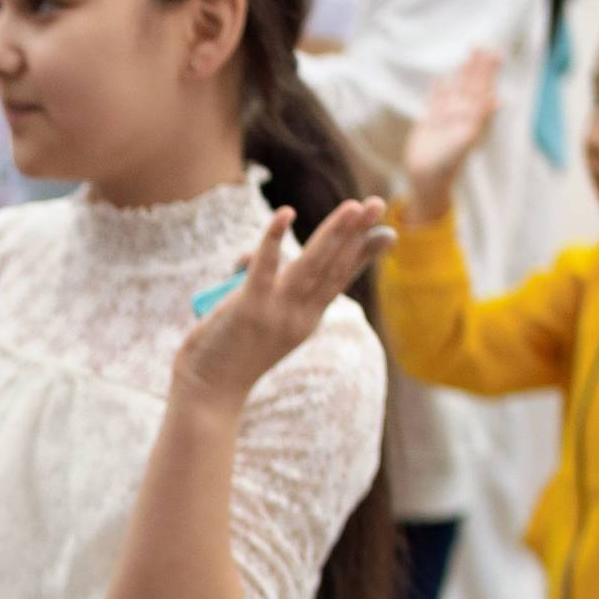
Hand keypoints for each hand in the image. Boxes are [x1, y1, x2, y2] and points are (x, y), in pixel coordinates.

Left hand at [173, 197, 390, 407]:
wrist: (209, 394)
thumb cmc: (227, 356)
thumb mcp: (255, 319)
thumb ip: (258, 286)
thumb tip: (246, 255)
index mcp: (305, 320)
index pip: (339, 280)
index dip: (363, 255)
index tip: (388, 233)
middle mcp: (298, 316)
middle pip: (333, 268)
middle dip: (357, 233)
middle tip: (378, 204)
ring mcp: (276, 312)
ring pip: (311, 265)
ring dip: (334, 233)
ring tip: (353, 207)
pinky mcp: (249, 309)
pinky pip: (264, 268)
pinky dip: (273, 240)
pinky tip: (285, 213)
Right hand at [401, 49, 499, 218]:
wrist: (426, 178)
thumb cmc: (447, 163)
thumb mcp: (465, 140)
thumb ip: (480, 119)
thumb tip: (497, 100)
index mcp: (472, 117)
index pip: (482, 89)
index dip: (488, 73)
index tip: (494, 54)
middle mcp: (461, 115)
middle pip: (471, 85)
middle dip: (477, 67)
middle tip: (482, 46)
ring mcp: (445, 118)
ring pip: (455, 90)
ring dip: (462, 73)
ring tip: (468, 55)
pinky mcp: (429, 124)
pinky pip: (435, 103)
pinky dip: (438, 92)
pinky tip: (439, 81)